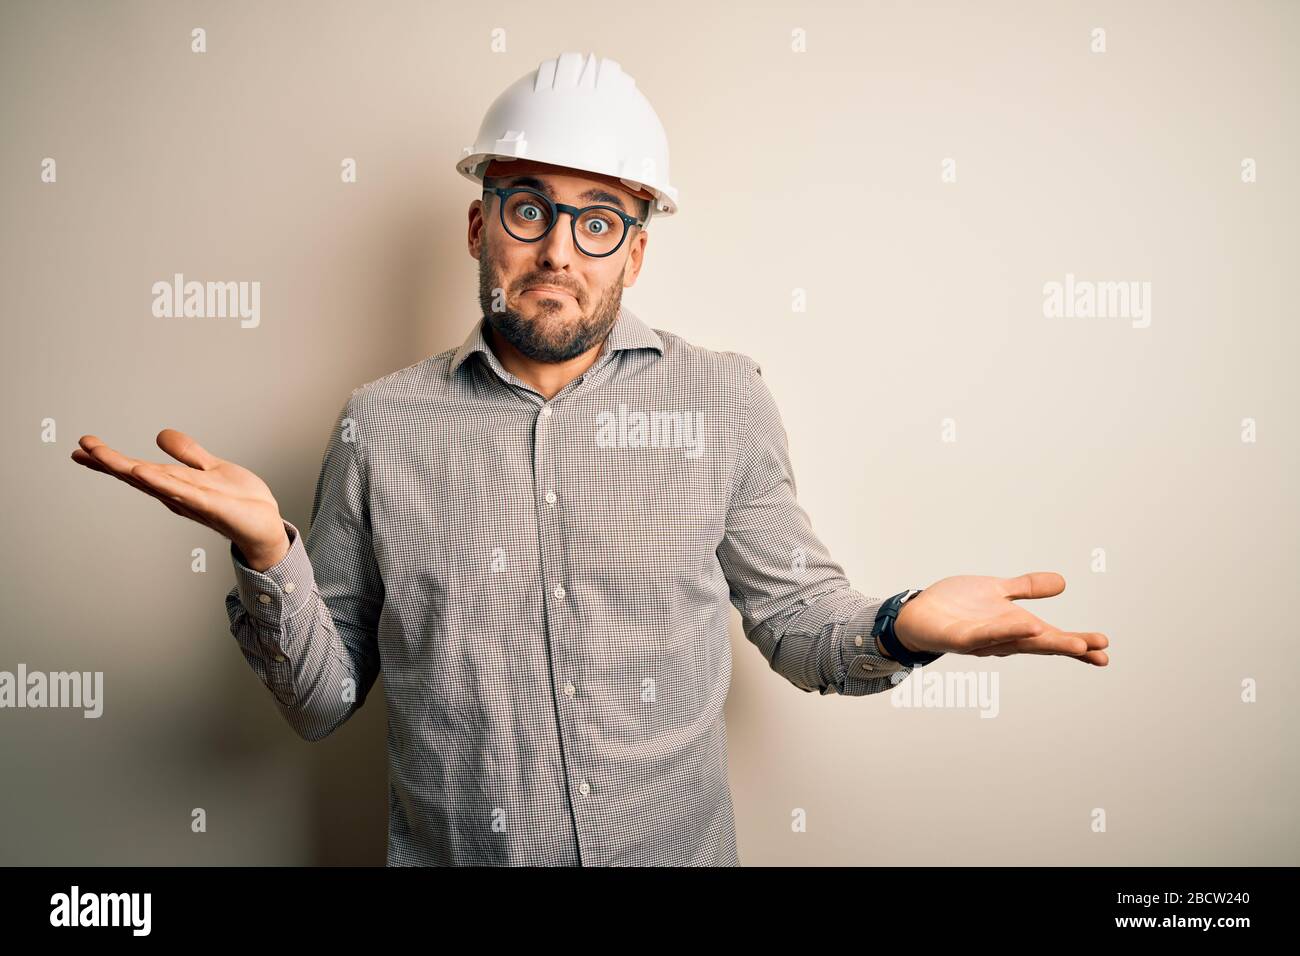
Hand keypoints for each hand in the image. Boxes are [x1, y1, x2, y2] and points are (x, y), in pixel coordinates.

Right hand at [71, 429, 289, 570]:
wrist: (266, 526)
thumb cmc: (240, 501)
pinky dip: (162, 482)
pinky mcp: (211, 505)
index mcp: (175, 484)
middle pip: (137, 475)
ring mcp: (192, 500)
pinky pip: (183, 492)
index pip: (137, 468)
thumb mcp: (210, 468)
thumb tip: (160, 433)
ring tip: (101, 455)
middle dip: (108, 462)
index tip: (82, 447)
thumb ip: (187, 453)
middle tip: (80, 449)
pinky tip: (142, 472)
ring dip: (127, 468)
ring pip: (154, 482)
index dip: (110, 459)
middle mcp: (177, 494)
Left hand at [892, 572, 1107, 665]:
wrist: (917, 613)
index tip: (1104, 647)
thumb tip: (1063, 582)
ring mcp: (981, 640)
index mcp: (1013, 627)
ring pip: (1016, 642)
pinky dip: (1004, 632)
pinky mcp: (959, 638)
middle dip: (1068, 646)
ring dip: (1042, 641)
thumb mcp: (998, 591)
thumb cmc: (956, 606)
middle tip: (1099, 652)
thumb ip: (1027, 588)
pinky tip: (1025, 626)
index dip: (1076, 642)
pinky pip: (984, 636)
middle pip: (1039, 643)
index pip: (1049, 636)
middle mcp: (1001, 637)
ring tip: (1071, 642)